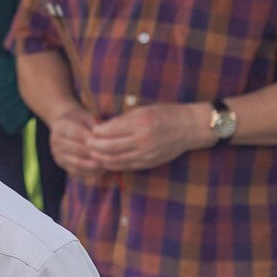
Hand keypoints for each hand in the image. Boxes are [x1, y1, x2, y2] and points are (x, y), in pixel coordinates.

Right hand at [47, 109, 103, 178]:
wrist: (65, 127)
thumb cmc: (80, 121)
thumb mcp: (87, 117)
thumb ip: (95, 126)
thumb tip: (107, 138)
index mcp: (60, 126)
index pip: (77, 134)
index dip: (93, 139)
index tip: (108, 142)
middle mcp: (55, 141)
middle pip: (77, 150)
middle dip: (96, 153)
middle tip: (112, 155)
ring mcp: (57, 154)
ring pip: (77, 163)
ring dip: (94, 165)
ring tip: (108, 163)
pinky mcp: (61, 164)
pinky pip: (77, 171)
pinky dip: (90, 172)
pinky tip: (102, 169)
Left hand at [90, 102, 204, 172]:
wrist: (190, 128)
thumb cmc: (166, 114)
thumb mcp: (144, 110)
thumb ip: (124, 119)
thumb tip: (103, 127)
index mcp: (141, 123)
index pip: (111, 130)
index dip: (98, 132)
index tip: (92, 130)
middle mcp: (143, 139)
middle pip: (111, 147)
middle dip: (95, 146)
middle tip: (86, 143)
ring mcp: (147, 153)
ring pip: (117, 160)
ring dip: (102, 158)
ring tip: (93, 154)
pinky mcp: (149, 162)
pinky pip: (127, 166)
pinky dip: (114, 165)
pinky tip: (106, 162)